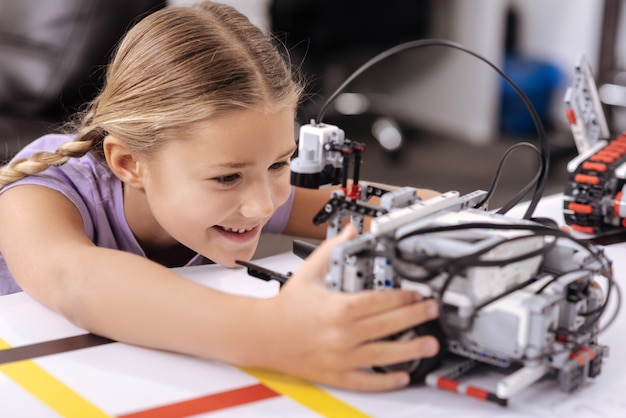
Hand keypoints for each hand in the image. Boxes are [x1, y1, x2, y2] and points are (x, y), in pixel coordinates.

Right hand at [259, 224, 439, 390]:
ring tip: (430, 343)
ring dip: (411, 349)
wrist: (263, 335)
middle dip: (415, 317)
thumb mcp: (310, 272)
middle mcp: (344, 334)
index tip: (417, 293)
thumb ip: (332, 248)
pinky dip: (385, 380)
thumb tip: (349, 231)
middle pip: (389, 325)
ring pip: (384, 355)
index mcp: (339, 308)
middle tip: (432, 311)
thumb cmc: (287, 307)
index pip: (381, 301)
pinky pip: (366, 380)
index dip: (404, 296)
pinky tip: (402, 375)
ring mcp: (342, 357)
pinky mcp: (336, 374)